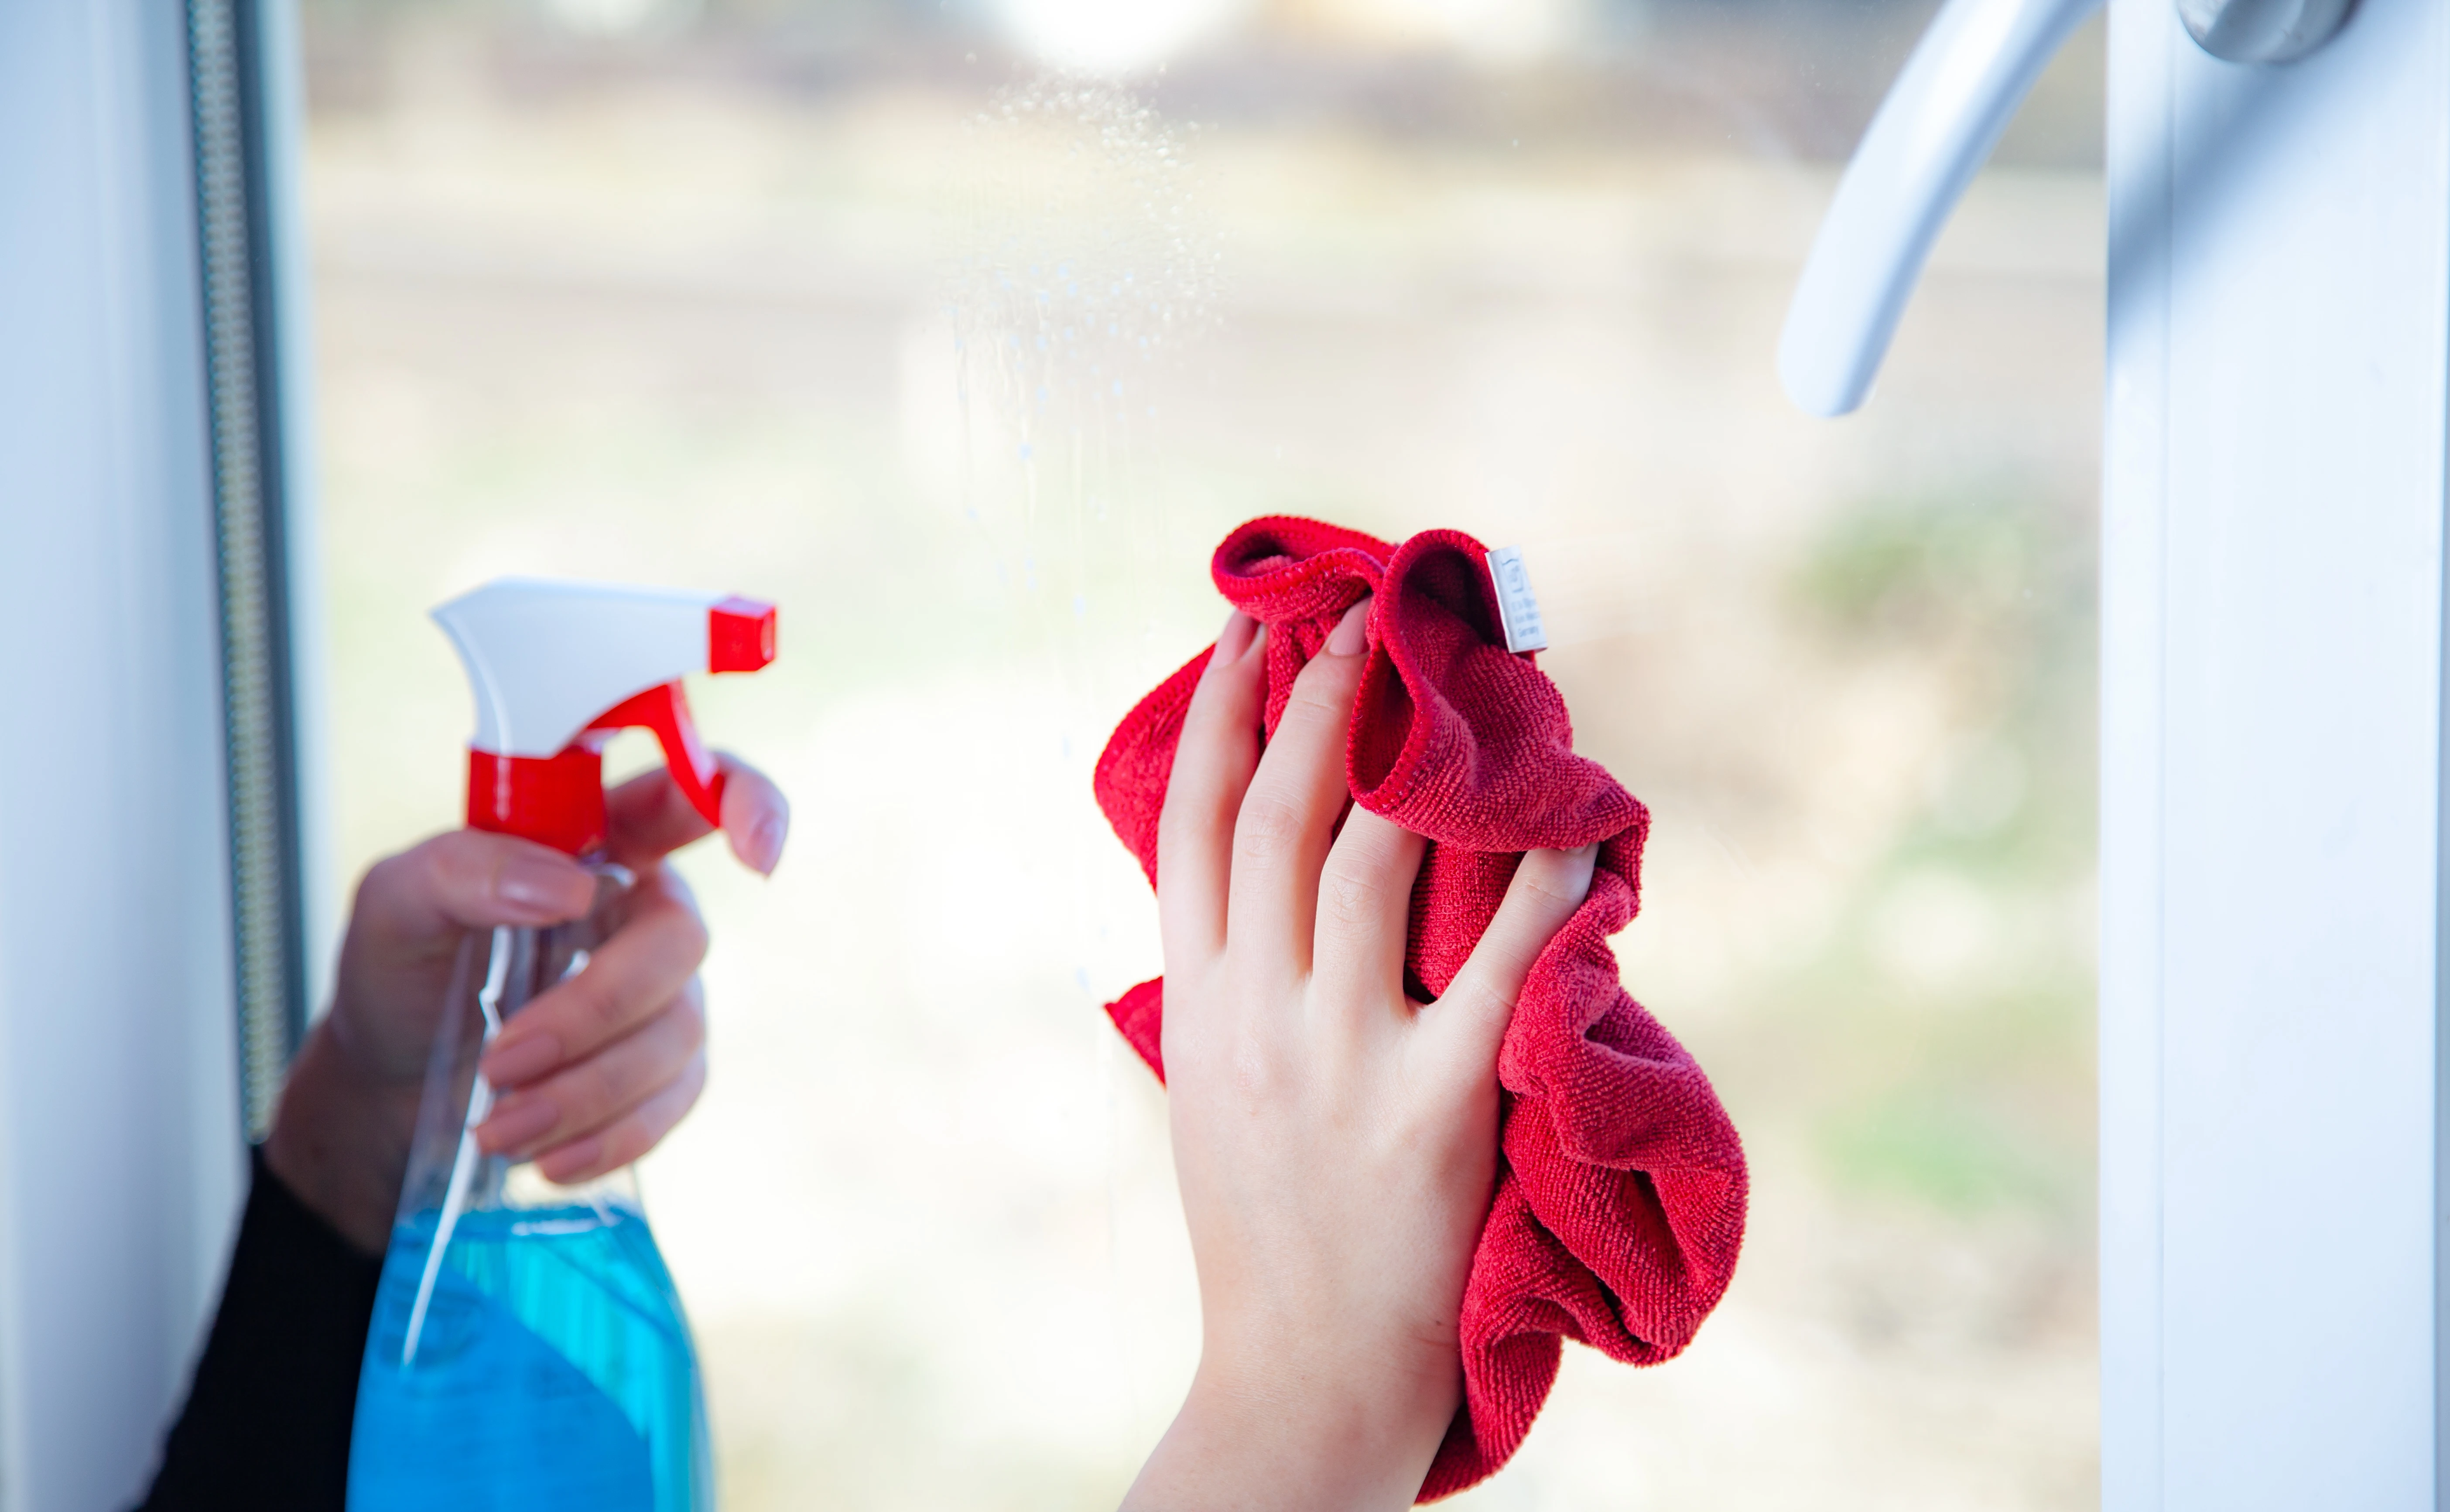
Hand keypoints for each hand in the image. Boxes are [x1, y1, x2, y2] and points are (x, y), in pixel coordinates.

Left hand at [264, 754, 788, 1253]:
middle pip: (678, 941)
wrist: (389, 1083)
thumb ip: (465, 868)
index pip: (693, 791)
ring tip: (497, 1126)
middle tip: (502, 1059)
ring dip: (586, 1089)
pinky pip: (674, 1101)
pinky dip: (613, 1136)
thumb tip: (566, 887)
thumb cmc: (402, 973)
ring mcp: (663, 992)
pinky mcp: (662, 1070)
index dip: (745, 802)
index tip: (754, 850)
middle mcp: (645, 909)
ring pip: (676, 1033)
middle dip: (596, 1008)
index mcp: (598, 840)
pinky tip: (548, 1158)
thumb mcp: (395, 903)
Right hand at [1123, 603, 1596, 1511]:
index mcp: (1195, 1006)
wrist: (1298, 1377)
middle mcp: (1254, 1016)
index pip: (1191, 825)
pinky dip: (1540, 893)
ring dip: (1409, 763)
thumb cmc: (1264, 1228)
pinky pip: (1495, 970)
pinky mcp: (1432, 1111)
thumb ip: (1227, 984)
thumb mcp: (1210, 1088)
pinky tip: (1578, 835)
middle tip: (1358, 614)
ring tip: (1449, 691)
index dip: (1214, 711)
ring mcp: (1339, 1062)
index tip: (1246, 625)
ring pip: (1369, 864)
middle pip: (1275, 814)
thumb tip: (1267, 881)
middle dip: (1314, 696)